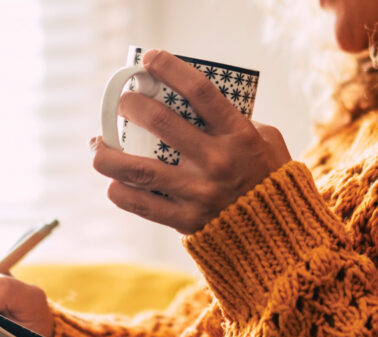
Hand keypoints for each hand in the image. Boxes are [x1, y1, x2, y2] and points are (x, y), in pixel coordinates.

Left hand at [92, 49, 292, 233]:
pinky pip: (142, 205)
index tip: (150, 59)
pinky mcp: (188, 221)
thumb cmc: (271, 181)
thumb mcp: (269, 142)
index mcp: (240, 136)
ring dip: (108, 154)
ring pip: (139, 169)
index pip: (199, 91)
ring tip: (97, 145)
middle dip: (131, 105)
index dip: (169, 67)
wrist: (280, 236)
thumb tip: (199, 106)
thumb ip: (239, 122)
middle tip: (122, 103)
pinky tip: (113, 184)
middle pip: (161, 122)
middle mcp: (218, 162)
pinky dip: (121, 192)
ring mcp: (200, 193)